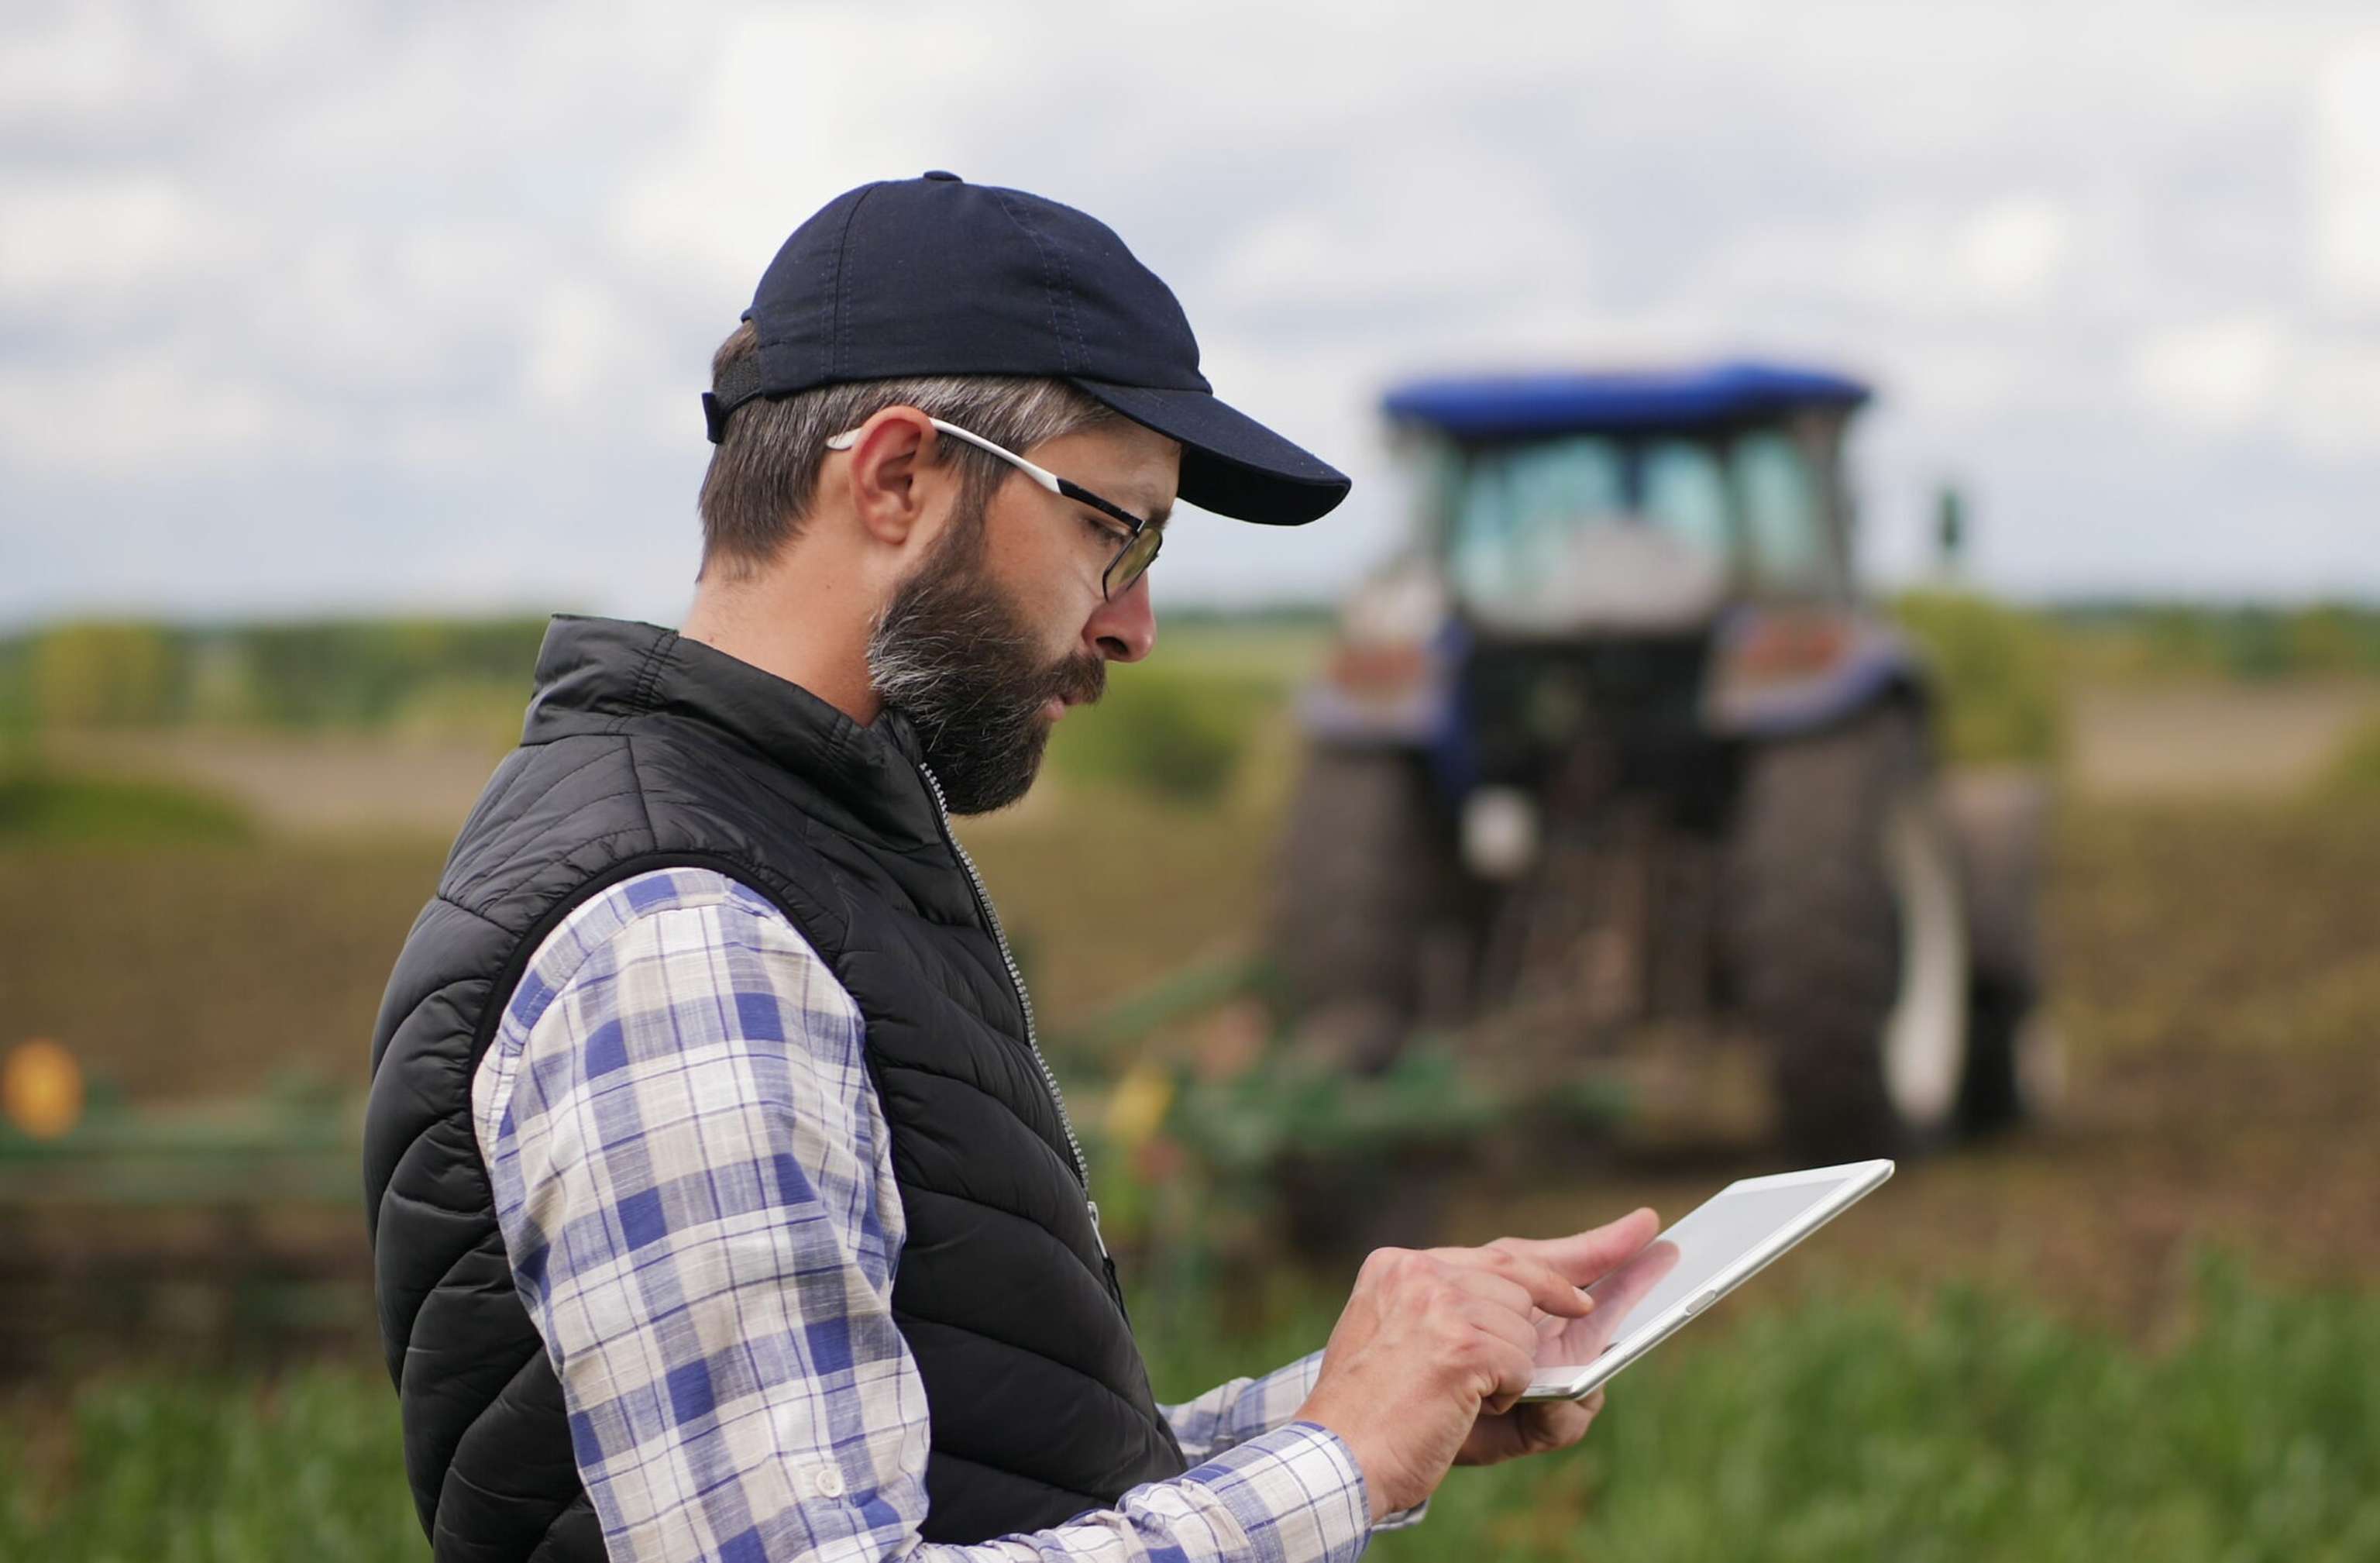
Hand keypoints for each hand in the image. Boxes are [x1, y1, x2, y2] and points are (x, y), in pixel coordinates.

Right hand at [1294, 1209, 1658, 1516]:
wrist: (1333, 1461)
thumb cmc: (1389, 1432)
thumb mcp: (1453, 1387)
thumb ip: (1518, 1371)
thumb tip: (1596, 1379)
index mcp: (1402, 1270)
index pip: (1498, 1252)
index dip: (1568, 1248)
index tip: (1627, 1232)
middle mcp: (1418, 1270)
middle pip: (1525, 1270)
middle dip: (1596, 1260)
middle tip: (1653, 1243)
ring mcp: (1438, 1299)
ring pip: (1528, 1325)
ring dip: (1515, 1370)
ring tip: (1459, 1398)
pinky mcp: (1460, 1340)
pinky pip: (1524, 1362)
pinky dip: (1510, 1391)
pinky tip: (1462, 1404)